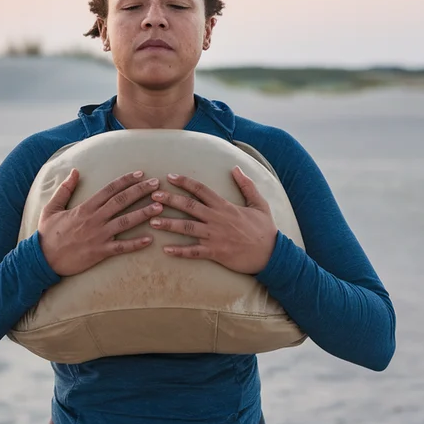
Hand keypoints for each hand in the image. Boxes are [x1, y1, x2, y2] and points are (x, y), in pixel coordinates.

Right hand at [38, 169, 163, 276]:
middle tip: (156, 183)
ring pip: (125, 222)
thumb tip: (74, 171)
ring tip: (160, 207)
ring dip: (143, 213)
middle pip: (121, 201)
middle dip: (140, 191)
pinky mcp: (100, 252)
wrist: (42, 259)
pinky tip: (150, 239)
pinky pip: (121, 247)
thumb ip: (64, 189)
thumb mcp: (52, 208)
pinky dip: (136, 243)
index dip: (126, 180)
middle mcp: (94, 219)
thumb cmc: (47, 234)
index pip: (109, 189)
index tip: (140, 174)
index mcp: (84, 208)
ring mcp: (98, 236)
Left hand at [149, 166, 277, 274]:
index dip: (184, 182)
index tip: (170, 177)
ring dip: (169, 224)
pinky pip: (194, 252)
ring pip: (187, 228)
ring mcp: (215, 236)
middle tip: (153, 196)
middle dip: (170, 200)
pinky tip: (166, 250)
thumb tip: (236, 168)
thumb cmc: (265, 230)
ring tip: (152, 221)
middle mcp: (217, 219)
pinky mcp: (215, 253)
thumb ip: (246, 186)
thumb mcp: (259, 204)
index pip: (201, 190)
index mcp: (225, 206)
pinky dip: (179, 252)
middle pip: (189, 207)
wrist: (272, 254)